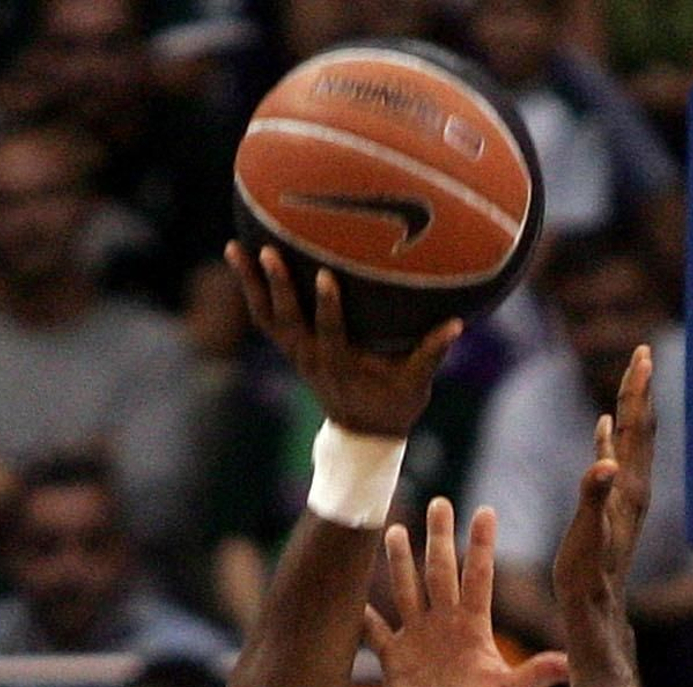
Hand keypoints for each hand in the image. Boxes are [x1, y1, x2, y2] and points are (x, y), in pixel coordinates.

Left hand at [223, 251, 458, 436]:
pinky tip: (239, 254)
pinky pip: (264, 317)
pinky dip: (251, 290)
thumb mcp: (416, 386)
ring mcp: (296, 354)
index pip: (330, 334)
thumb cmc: (394, 405)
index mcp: (340, 367)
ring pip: (267, 318)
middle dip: (279, 287)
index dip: (326, 307)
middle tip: (269, 251)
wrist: (363, 433)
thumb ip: (431, 354)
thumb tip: (457, 325)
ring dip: (251, 285)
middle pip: (288, 322)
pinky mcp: (289, 348)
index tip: (323, 275)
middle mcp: (311, 359)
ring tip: (234, 247)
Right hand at [364, 500, 566, 686]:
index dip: (480, 545)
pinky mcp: (395, 661)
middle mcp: (445, 626)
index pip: (478, 577)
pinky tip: (351, 596)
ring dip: (400, 563)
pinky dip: (363, 617)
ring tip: (395, 529)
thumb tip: (569, 663)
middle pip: (440, 573)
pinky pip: (377, 633)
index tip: (486, 510)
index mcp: (474, 628)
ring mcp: (418, 640)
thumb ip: (536, 675)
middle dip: (439, 538)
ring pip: (407, 591)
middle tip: (439, 501)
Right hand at [552, 343, 655, 613]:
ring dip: (629, 410)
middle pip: (640, 429)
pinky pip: (615, 461)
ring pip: (630, 443)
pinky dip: (611, 438)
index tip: (641, 355)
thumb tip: (603, 462)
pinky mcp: (613, 508)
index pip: (635, 428)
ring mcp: (624, 498)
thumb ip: (593, 495)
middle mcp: (633, 488)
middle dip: (639, 390)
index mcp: (627, 486)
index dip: (636, 391)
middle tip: (641, 353)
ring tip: (629, 381)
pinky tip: (603, 429)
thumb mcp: (586, 534)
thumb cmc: (587, 575)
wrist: (596, 610)